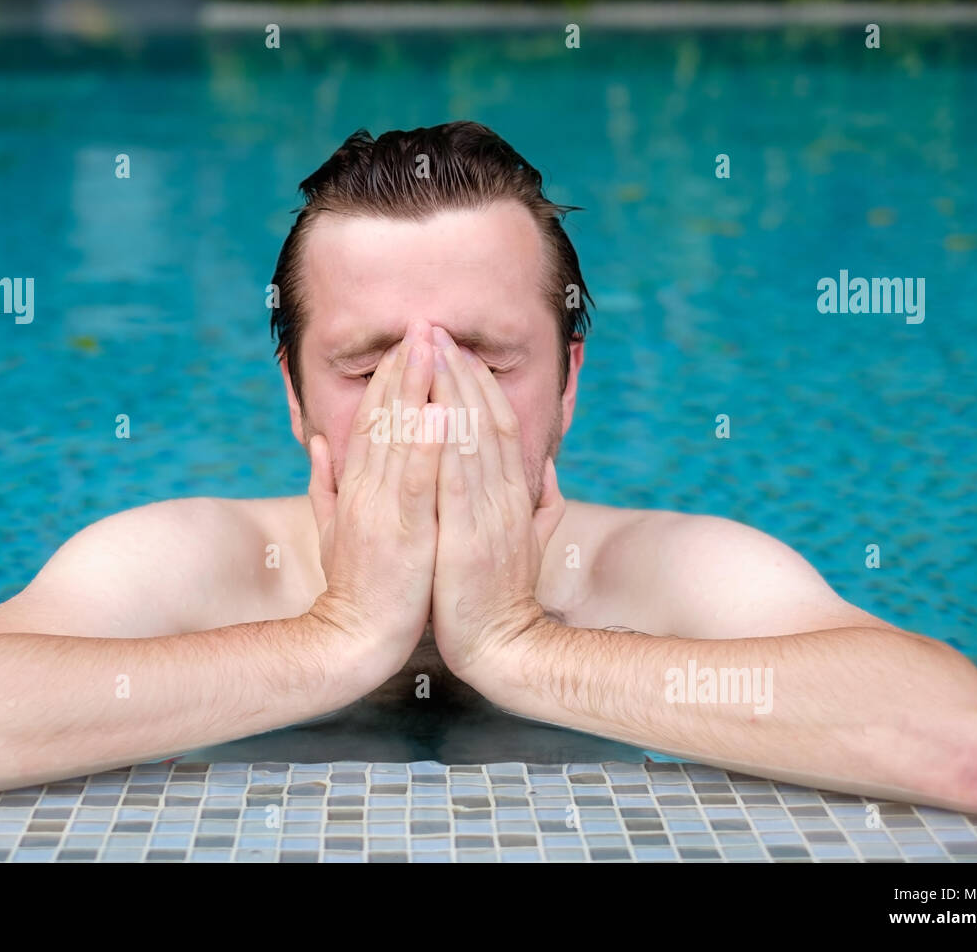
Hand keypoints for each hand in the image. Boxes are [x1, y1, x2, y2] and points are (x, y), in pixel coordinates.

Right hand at [306, 319, 444, 674]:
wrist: (353, 641)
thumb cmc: (354, 589)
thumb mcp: (332, 530)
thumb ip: (324, 485)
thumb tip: (318, 443)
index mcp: (354, 489)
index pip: (371, 421)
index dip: (388, 379)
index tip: (407, 343)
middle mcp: (365, 491)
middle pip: (384, 417)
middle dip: (404, 367)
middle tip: (423, 323)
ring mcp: (381, 510)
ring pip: (399, 437)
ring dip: (416, 389)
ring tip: (432, 347)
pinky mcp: (402, 534)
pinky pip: (416, 482)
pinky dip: (427, 446)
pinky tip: (439, 412)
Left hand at [428, 325, 565, 682]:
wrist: (502, 648)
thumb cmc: (501, 596)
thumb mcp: (529, 541)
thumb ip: (541, 503)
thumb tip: (547, 468)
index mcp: (514, 494)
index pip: (499, 423)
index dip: (477, 382)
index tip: (453, 348)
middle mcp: (506, 496)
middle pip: (486, 418)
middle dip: (460, 370)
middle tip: (436, 329)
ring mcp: (490, 515)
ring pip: (473, 438)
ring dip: (450, 390)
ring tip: (429, 350)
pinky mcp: (470, 538)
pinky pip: (458, 480)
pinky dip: (446, 443)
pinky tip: (433, 409)